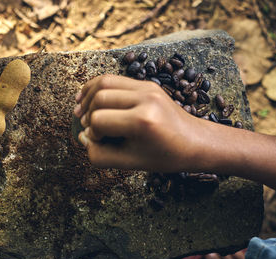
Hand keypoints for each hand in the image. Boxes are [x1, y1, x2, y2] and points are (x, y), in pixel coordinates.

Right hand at [73, 74, 207, 171]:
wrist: (195, 142)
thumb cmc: (164, 156)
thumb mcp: (130, 163)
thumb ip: (100, 154)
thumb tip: (83, 137)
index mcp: (142, 121)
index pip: (99, 120)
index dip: (92, 133)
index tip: (97, 142)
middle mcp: (144, 99)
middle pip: (99, 98)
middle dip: (87, 114)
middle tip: (87, 127)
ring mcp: (147, 87)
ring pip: (104, 82)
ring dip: (88, 96)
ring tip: (80, 110)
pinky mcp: (147, 83)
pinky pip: (115, 78)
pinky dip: (98, 87)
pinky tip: (89, 97)